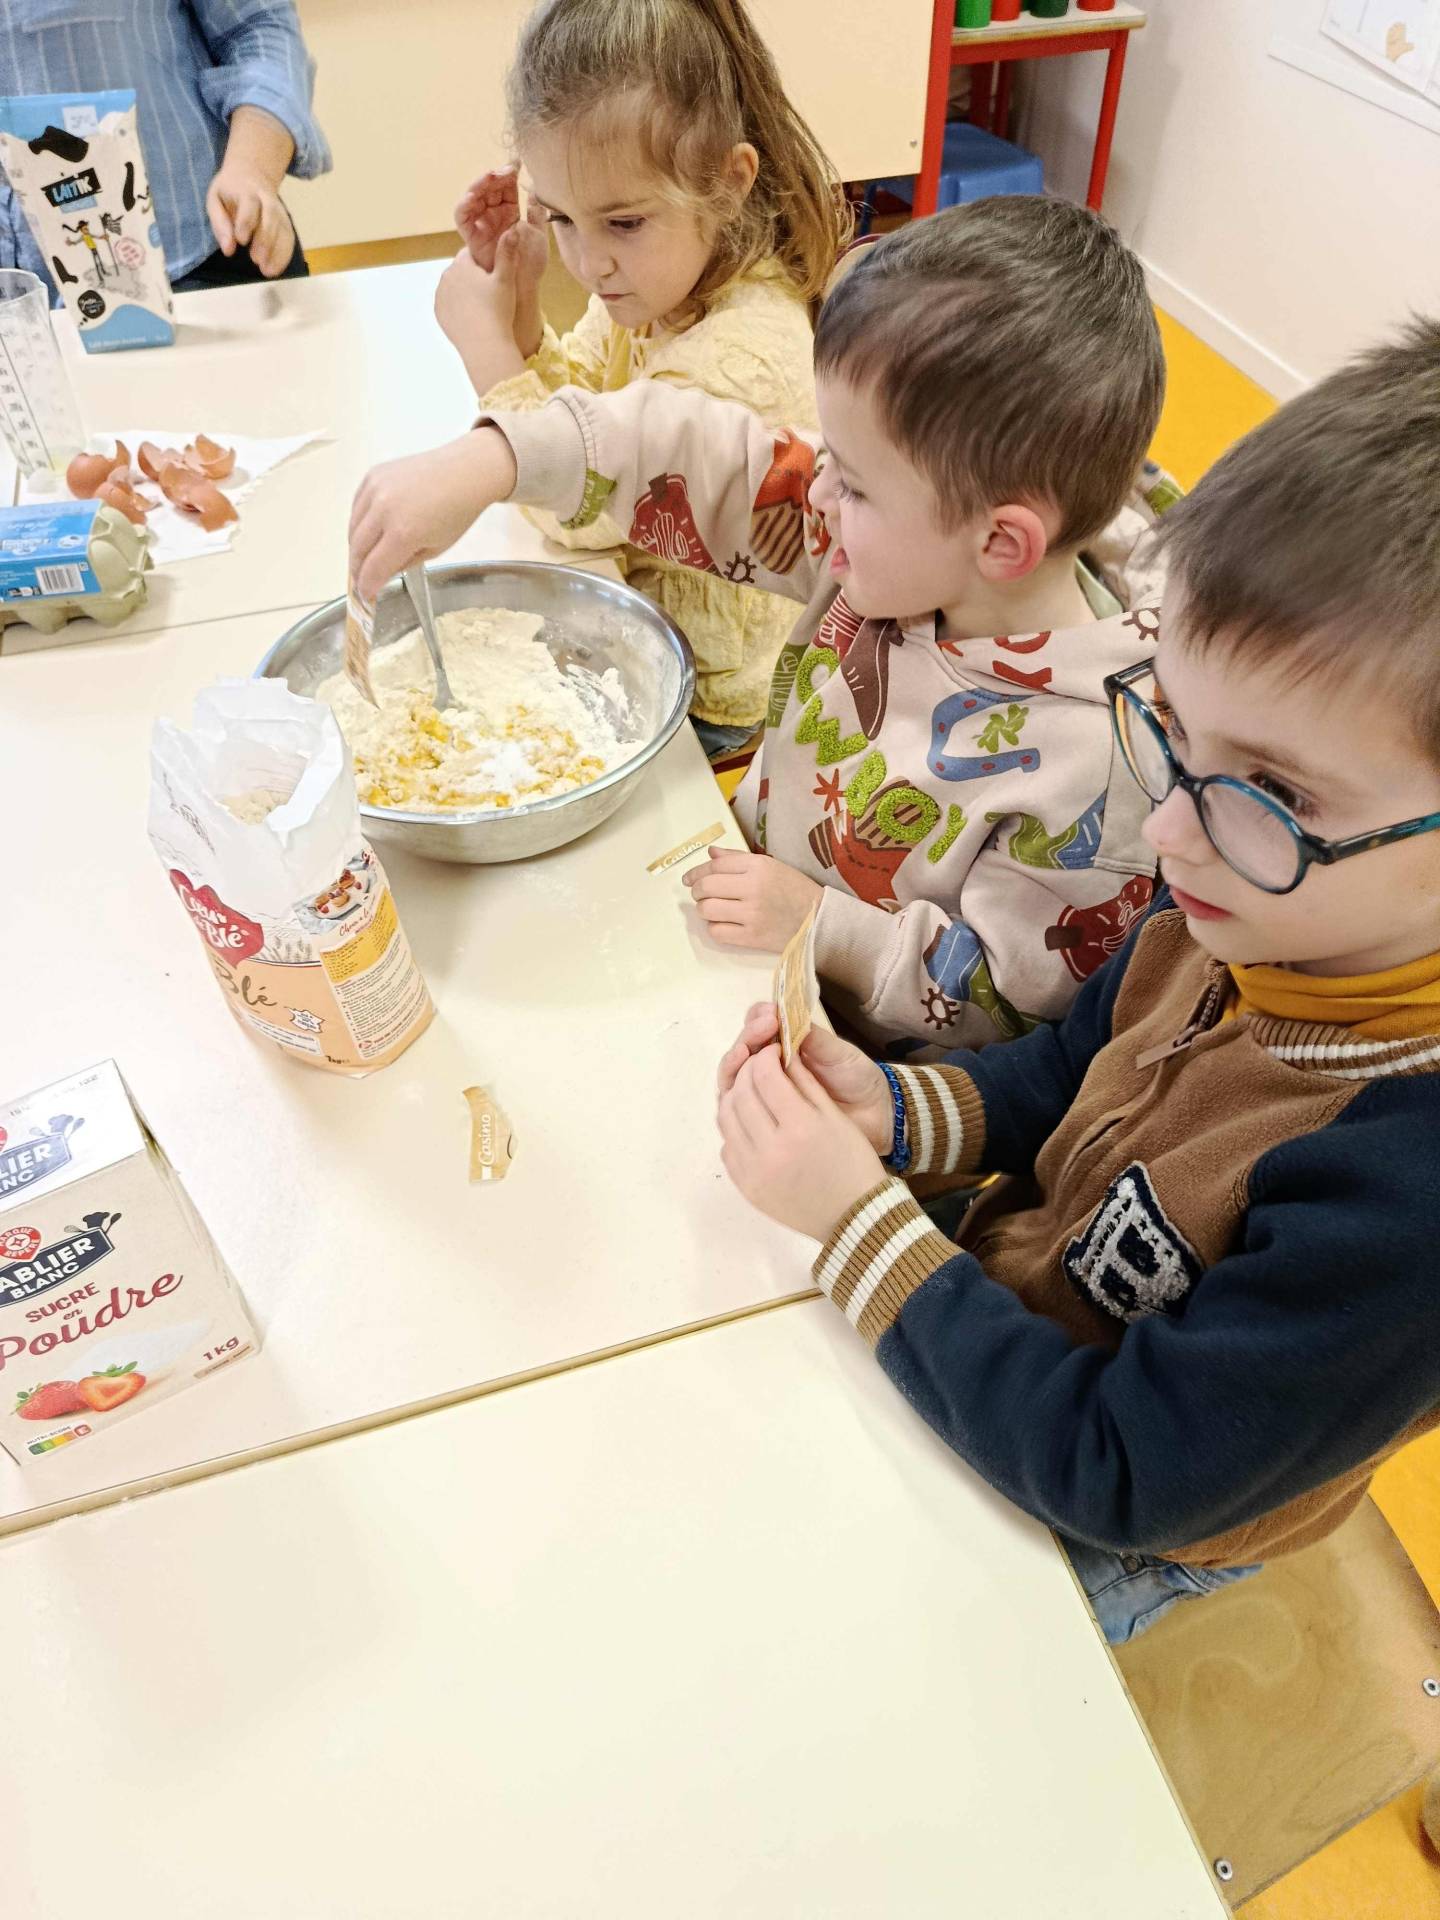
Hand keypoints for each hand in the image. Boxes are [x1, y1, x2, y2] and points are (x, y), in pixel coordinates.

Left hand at [205, 162, 295, 277]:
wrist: (252, 174)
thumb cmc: (229, 191)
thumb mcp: (215, 199)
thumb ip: (220, 223)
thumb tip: (228, 250)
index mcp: (247, 191)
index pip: (249, 206)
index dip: (246, 223)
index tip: (241, 241)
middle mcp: (267, 200)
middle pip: (270, 218)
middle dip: (265, 240)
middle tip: (255, 260)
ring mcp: (279, 211)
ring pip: (283, 230)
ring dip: (277, 252)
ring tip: (267, 271)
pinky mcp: (286, 222)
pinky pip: (289, 239)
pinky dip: (284, 256)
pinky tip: (275, 270)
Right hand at [348, 430, 517, 603]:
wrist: (465, 471)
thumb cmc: (457, 511)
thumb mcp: (436, 548)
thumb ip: (404, 563)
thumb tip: (381, 573)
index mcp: (404, 532)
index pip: (374, 567)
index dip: (367, 585)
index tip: (365, 594)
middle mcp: (384, 509)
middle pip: (357, 549)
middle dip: (357, 568)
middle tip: (360, 579)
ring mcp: (375, 489)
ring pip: (353, 527)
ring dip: (356, 547)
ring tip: (363, 558)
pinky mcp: (373, 476)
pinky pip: (357, 506)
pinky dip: (359, 522)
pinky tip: (369, 531)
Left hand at [434, 248, 527, 392]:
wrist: (484, 345)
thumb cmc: (498, 310)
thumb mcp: (506, 279)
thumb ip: (507, 252)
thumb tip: (513, 228)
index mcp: (461, 264)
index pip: (471, 255)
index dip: (484, 265)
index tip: (494, 277)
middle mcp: (446, 276)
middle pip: (462, 272)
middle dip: (474, 278)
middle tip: (491, 294)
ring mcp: (440, 296)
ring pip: (455, 288)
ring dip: (465, 292)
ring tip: (482, 306)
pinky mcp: (439, 313)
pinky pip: (449, 304)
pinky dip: (458, 307)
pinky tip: (472, 315)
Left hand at [683, 848, 820, 951]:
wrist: (818, 919)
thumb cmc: (793, 889)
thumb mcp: (770, 866)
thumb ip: (737, 859)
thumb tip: (710, 854)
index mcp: (759, 866)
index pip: (715, 865)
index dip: (696, 872)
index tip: (689, 879)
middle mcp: (754, 887)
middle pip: (706, 887)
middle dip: (697, 891)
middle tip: (700, 895)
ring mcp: (752, 914)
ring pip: (707, 910)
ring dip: (704, 909)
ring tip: (712, 909)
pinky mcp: (752, 937)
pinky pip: (717, 932)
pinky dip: (715, 928)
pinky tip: (723, 924)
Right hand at [717, 1004, 893, 1153]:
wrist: (873, 1115)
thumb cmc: (855, 1079)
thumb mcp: (837, 1053)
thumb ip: (810, 1037)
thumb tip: (782, 1016)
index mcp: (784, 1043)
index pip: (756, 1024)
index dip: (757, 1017)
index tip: (771, 1016)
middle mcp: (768, 1066)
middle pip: (741, 1049)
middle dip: (747, 1037)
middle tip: (762, 1031)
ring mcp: (763, 1093)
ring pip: (733, 1076)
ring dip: (734, 1063)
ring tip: (745, 1053)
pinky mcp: (764, 1118)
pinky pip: (738, 1108)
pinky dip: (733, 1096)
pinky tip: (740, 1090)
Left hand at [717, 1044, 887, 1240]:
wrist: (854, 1216)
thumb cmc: (852, 1162)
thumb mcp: (834, 1117)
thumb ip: (804, 1082)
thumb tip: (781, 1053)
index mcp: (799, 1127)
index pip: (765, 1076)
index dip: (765, 1056)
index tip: (772, 1052)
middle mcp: (770, 1149)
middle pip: (740, 1094)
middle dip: (747, 1071)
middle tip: (759, 1067)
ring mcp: (753, 1171)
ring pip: (726, 1118)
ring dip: (735, 1096)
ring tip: (752, 1091)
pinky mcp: (745, 1187)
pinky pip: (727, 1145)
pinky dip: (735, 1127)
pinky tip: (752, 1123)